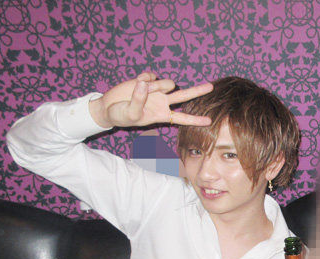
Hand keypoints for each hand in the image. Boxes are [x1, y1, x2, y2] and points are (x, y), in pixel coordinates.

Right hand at [89, 72, 212, 128]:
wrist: (108, 107)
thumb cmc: (121, 116)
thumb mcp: (130, 113)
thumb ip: (139, 100)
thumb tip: (145, 84)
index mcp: (162, 115)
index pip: (182, 118)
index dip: (195, 119)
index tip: (209, 121)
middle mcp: (162, 102)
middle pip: (184, 96)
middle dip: (197, 91)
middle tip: (211, 87)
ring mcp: (155, 90)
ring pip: (166, 84)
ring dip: (156, 85)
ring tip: (141, 88)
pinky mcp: (146, 80)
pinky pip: (152, 75)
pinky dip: (145, 78)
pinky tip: (137, 81)